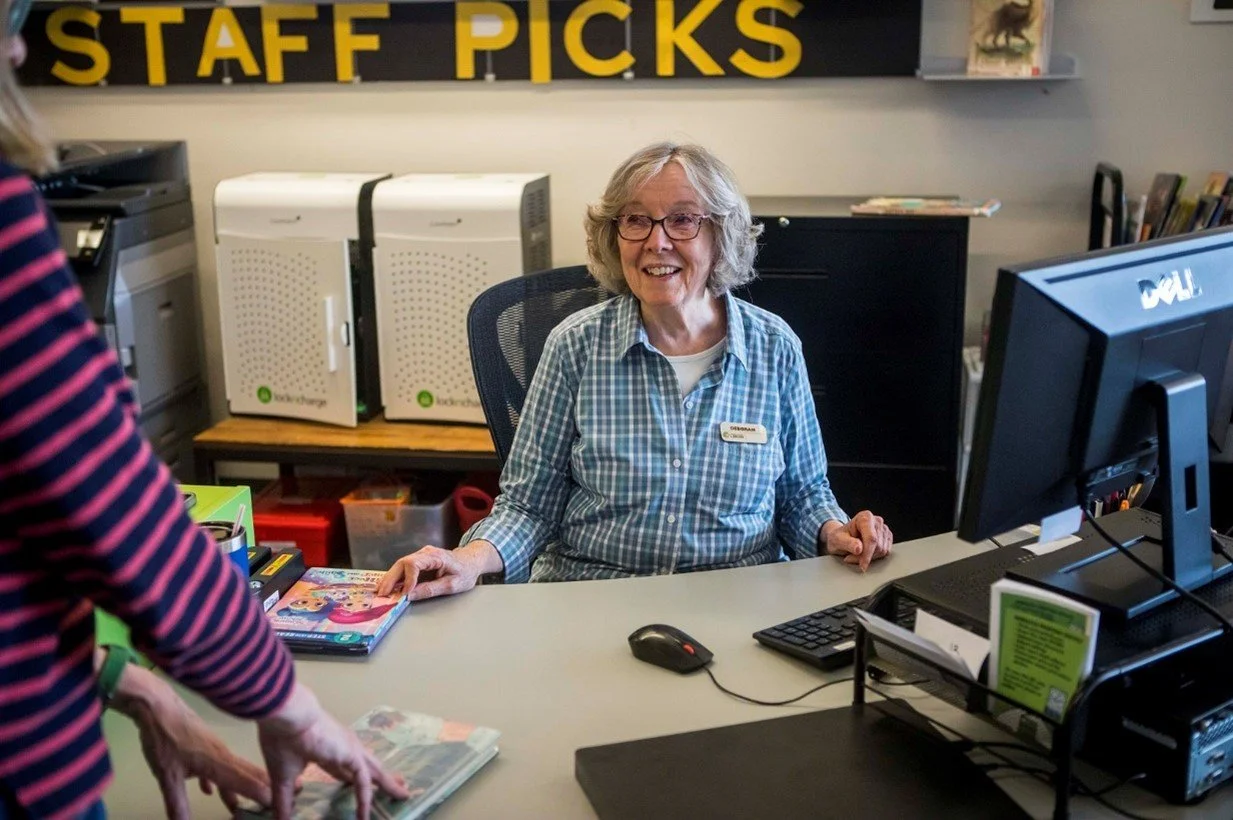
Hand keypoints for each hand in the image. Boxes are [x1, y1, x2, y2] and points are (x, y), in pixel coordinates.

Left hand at [109, 663, 272, 818]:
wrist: (157, 708)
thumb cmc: (165, 740)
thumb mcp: (168, 776)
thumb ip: (178, 804)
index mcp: (219, 764)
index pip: (246, 783)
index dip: (261, 795)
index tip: (276, 805)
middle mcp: (222, 756)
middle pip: (247, 775)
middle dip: (260, 789)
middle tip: (273, 801)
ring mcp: (213, 749)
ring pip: (232, 772)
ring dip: (238, 788)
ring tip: (238, 807)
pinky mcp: (203, 745)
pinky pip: (217, 767)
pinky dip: (216, 782)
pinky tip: (208, 791)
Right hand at [259, 683, 408, 819]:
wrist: (288, 718)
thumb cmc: (282, 740)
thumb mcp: (283, 777)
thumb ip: (284, 801)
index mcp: (328, 750)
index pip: (345, 769)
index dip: (351, 780)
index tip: (357, 790)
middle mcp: (344, 749)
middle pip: (368, 768)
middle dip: (381, 779)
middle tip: (397, 787)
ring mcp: (351, 751)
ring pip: (375, 772)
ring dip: (387, 783)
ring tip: (402, 794)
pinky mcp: (353, 756)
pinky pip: (364, 782)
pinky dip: (366, 799)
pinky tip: (365, 815)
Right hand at [376, 541, 497, 599]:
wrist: (471, 561)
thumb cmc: (465, 572)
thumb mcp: (453, 584)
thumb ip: (431, 589)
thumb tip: (410, 596)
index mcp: (436, 556)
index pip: (414, 564)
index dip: (407, 579)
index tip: (405, 593)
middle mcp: (426, 553)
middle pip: (402, 562)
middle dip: (391, 579)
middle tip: (382, 594)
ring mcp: (421, 555)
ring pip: (400, 565)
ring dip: (390, 578)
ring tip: (380, 592)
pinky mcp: (419, 561)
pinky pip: (403, 568)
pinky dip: (394, 578)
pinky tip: (387, 587)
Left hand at [823, 511, 892, 571]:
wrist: (842, 537)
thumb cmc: (839, 537)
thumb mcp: (837, 540)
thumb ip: (847, 543)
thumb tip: (859, 549)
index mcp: (865, 517)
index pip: (871, 538)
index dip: (867, 554)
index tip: (862, 565)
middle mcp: (877, 521)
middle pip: (878, 546)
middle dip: (865, 556)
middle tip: (850, 558)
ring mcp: (884, 529)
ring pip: (882, 550)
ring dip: (869, 557)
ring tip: (855, 555)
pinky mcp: (887, 537)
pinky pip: (886, 553)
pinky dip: (875, 557)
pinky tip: (864, 554)